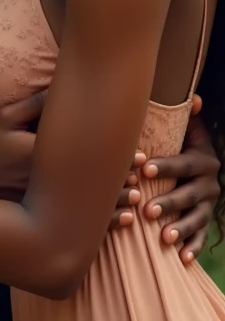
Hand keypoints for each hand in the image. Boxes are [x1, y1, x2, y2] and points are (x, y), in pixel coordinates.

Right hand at [0, 91, 142, 229]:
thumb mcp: (5, 118)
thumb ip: (34, 104)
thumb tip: (61, 86)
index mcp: (42, 153)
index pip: (87, 154)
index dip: (115, 154)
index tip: (136, 152)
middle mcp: (47, 181)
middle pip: (92, 182)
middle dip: (120, 178)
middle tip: (144, 170)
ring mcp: (43, 202)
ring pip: (87, 208)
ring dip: (113, 204)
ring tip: (137, 199)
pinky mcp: (38, 216)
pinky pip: (74, 223)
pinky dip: (98, 224)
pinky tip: (115, 223)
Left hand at [141, 95, 218, 263]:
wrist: (204, 168)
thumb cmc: (185, 145)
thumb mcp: (190, 130)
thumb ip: (186, 117)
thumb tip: (193, 96)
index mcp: (204, 160)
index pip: (183, 163)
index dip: (165, 165)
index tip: (144, 167)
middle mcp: (210, 184)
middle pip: (189, 195)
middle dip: (168, 202)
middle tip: (147, 209)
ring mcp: (209, 205)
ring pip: (196, 219)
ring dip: (180, 229)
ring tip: (163, 237)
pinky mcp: (206, 222)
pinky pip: (202, 237)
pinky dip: (193, 248)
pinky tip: (182, 259)